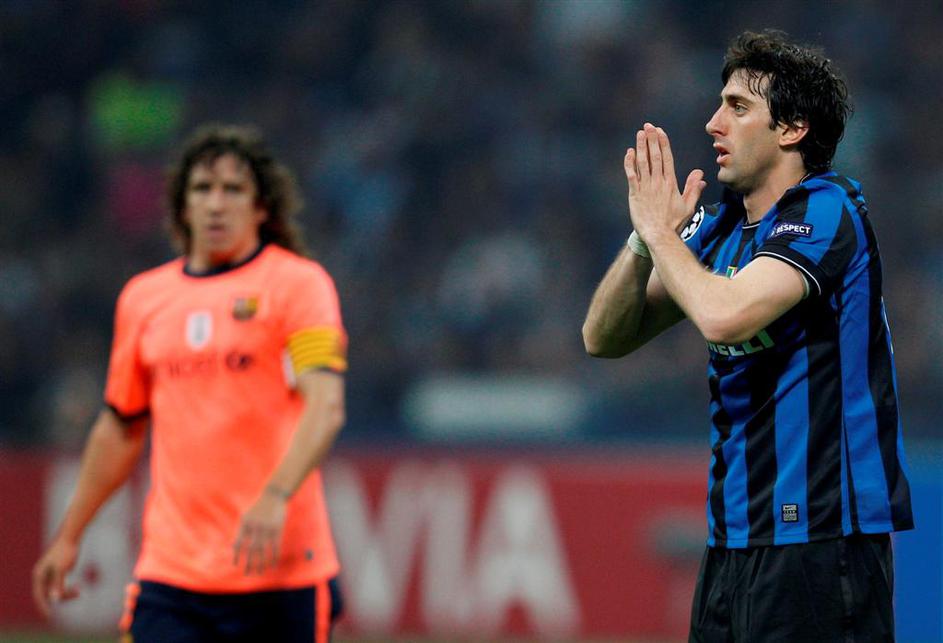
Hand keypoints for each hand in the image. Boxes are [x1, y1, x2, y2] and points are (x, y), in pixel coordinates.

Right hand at [32, 538, 80, 616]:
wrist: (71, 537)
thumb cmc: (66, 551)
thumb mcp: (62, 569)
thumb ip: (58, 584)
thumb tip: (54, 598)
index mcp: (39, 575)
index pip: (39, 595)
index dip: (43, 606)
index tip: (49, 616)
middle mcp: (42, 575)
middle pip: (48, 594)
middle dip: (61, 597)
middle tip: (77, 594)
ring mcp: (49, 574)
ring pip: (55, 590)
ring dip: (66, 594)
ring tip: (78, 592)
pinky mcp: (57, 571)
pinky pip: (59, 586)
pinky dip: (67, 589)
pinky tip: (76, 589)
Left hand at [233, 490, 287, 574]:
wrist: (273, 495)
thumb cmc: (258, 507)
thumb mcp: (247, 516)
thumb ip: (241, 530)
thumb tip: (234, 547)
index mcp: (245, 523)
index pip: (239, 542)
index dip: (237, 554)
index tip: (235, 564)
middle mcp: (256, 527)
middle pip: (251, 549)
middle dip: (249, 562)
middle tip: (247, 574)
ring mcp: (267, 528)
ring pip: (263, 549)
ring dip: (261, 562)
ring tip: (259, 572)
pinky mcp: (277, 529)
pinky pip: (275, 546)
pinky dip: (273, 556)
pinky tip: (272, 565)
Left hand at [624, 123, 705, 242]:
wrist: (658, 235)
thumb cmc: (673, 224)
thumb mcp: (688, 206)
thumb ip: (693, 189)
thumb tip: (700, 175)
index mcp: (671, 183)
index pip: (667, 158)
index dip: (663, 143)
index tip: (660, 132)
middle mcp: (658, 182)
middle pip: (655, 156)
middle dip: (652, 139)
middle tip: (648, 126)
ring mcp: (646, 187)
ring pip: (643, 162)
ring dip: (641, 147)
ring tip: (640, 134)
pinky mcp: (634, 194)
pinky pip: (631, 175)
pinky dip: (630, 163)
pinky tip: (629, 153)